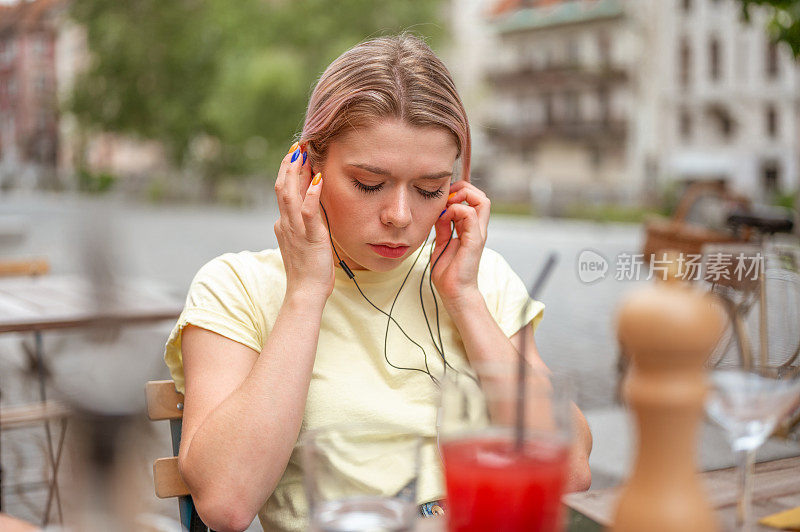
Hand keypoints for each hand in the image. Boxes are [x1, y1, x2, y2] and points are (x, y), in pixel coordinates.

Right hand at [273, 142, 333, 300]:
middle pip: (282, 188)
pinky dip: (312, 194)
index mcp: (284, 225)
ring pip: (290, 195)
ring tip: (302, 153)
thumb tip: (296, 213)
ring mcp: (296, 230)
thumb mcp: (302, 243)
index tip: (295, 154)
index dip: (288, 172)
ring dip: (296, 172)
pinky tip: (318, 178)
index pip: (284, 192)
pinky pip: (308, 212)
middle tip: (297, 146)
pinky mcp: (310, 238)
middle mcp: (286, 224)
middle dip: (289, 165)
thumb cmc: (308, 271)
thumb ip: (300, 226)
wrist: (305, 293)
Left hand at [431, 180, 489, 307]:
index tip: (442, 199)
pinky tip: (444, 218)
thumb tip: (440, 213)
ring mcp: (478, 234)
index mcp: (470, 229)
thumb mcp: (441, 243)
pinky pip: (470, 215)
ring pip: (482, 200)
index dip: (460, 193)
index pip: (474, 200)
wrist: (454, 292)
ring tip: (446, 206)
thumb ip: (443, 228)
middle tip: (446, 196)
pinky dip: (456, 210)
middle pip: (481, 196)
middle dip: (463, 189)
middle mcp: (477, 229)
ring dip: (461, 197)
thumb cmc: (448, 272)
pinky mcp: (474, 240)